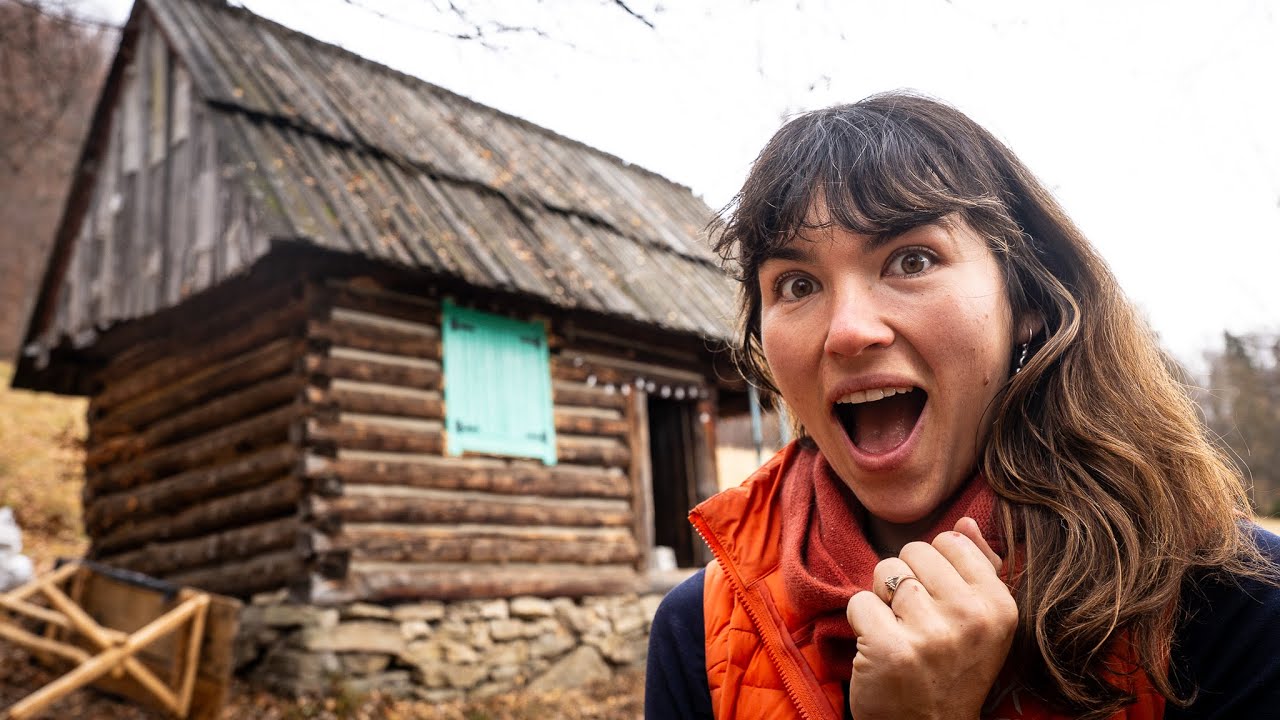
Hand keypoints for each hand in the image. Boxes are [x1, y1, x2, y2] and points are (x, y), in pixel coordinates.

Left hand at [845, 517, 1016, 719]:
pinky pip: (859, 601)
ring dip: (882, 599)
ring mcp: (930, 634)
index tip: (939, 603)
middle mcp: (970, 617)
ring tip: (899, 632)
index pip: (949, 541)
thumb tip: (965, 522)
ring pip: (884, 571)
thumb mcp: (982, 622)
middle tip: (915, 621)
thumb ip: (978, 567)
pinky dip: (860, 621)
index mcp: (999, 605)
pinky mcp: (889, 649)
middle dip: (905, 580)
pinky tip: (877, 647)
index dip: (933, 568)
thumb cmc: (953, 669)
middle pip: (912, 552)